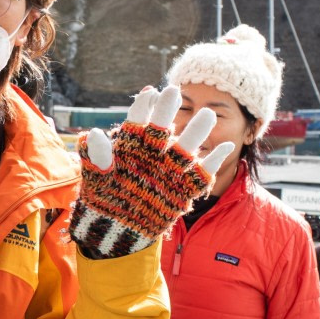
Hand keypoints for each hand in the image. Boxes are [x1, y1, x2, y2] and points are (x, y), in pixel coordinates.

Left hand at [69, 86, 233, 258]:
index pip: (138, 120)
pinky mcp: (183, 188)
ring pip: (187, 147)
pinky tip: (226, 146)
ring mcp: (170, 169)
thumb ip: (97, 156)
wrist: (116, 227)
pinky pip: (202, 173)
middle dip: (168, 110)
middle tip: (174, 91)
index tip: (149, 93)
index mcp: (131, 145)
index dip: (143, 106)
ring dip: (198, 131)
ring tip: (207, 115)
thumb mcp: (96, 177)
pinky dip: (215, 160)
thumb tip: (93, 134)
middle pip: (163, 128)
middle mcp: (153, 153)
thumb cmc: (104, 197)